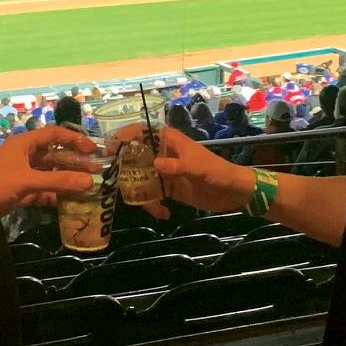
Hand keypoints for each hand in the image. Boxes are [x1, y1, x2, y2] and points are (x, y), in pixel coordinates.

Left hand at [0, 124, 101, 215]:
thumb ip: (58, 181)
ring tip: (87, 186)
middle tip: (96, 170)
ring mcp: (22, 173)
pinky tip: (70, 200)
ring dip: (66, 179)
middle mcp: (24, 155)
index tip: (92, 149)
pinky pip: (42, 189)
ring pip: (49, 173)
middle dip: (74, 162)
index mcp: (23, 144)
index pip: (53, 134)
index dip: (74, 139)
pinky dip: (55, 193)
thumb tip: (89, 181)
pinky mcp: (20, 190)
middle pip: (54, 155)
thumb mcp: (28, 181)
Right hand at [106, 124, 253, 218]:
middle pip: (135, 156)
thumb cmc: (217, 171)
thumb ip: (177, 165)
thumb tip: (155, 164)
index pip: (142, 131)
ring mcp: (164, 172)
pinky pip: (151, 195)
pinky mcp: (168, 189)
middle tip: (118, 183)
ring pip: (140, 178)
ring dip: (139, 193)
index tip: (112, 148)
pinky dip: (153, 205)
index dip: (125, 136)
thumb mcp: (198, 167)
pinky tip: (163, 213)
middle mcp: (162, 154)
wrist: (233, 192)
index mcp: (169, 141)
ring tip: (149, 205)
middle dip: (125, 170)